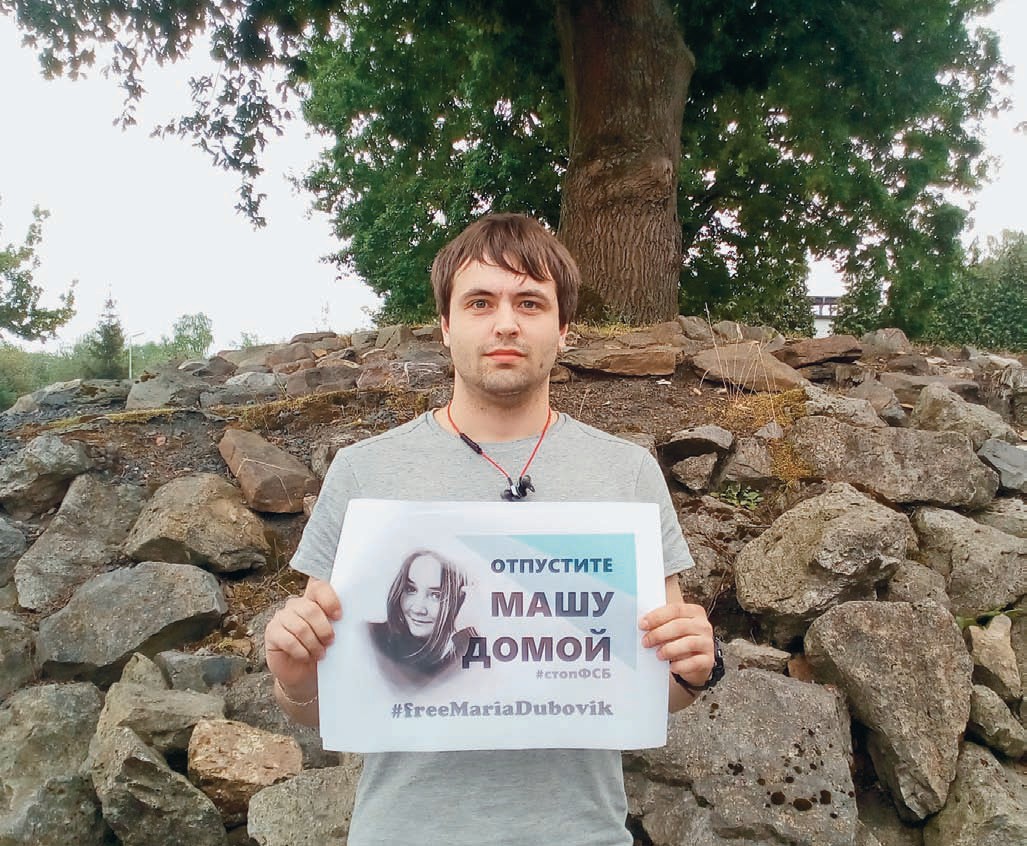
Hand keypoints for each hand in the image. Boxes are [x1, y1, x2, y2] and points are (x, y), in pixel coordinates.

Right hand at [265, 577, 340, 695]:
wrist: (304, 675)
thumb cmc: (322, 651)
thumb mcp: (332, 635)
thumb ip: (337, 622)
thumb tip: (348, 618)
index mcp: (313, 599)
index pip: (319, 587)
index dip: (330, 599)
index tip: (339, 617)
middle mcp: (296, 604)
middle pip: (311, 609)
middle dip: (324, 629)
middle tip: (330, 642)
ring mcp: (282, 617)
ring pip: (301, 626)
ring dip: (313, 644)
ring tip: (319, 654)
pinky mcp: (272, 632)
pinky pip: (288, 640)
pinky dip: (301, 651)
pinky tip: (305, 657)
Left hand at [639, 600, 714, 688]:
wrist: (696, 661)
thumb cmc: (679, 639)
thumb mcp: (672, 627)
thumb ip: (662, 622)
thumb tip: (642, 624)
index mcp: (694, 611)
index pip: (675, 609)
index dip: (657, 616)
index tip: (642, 624)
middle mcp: (704, 625)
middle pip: (680, 626)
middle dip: (659, 634)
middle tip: (645, 642)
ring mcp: (708, 643)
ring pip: (688, 643)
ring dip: (669, 649)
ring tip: (658, 655)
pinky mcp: (709, 660)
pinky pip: (694, 662)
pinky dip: (681, 665)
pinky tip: (671, 666)